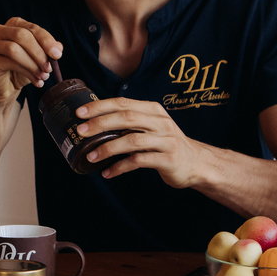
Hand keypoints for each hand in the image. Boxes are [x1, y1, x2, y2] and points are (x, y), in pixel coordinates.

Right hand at [0, 17, 63, 104]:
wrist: (3, 89)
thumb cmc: (19, 70)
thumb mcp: (37, 58)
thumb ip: (47, 50)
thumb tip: (58, 47)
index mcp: (13, 25)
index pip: (32, 28)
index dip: (47, 40)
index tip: (58, 54)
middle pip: (22, 35)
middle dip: (39, 52)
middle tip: (49, 67)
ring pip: (14, 48)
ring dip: (32, 64)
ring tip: (43, 75)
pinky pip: (9, 62)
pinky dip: (26, 71)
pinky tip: (35, 81)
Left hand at [75, 97, 205, 186]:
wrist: (196, 163)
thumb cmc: (165, 143)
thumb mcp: (150, 126)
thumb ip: (129, 122)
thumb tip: (93, 122)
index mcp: (153, 110)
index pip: (123, 103)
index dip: (100, 106)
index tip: (80, 113)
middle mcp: (160, 122)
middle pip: (127, 118)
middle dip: (100, 123)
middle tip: (81, 131)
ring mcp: (166, 141)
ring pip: (132, 141)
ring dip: (108, 148)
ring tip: (90, 156)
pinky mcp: (168, 160)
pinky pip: (139, 162)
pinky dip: (120, 167)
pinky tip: (108, 172)